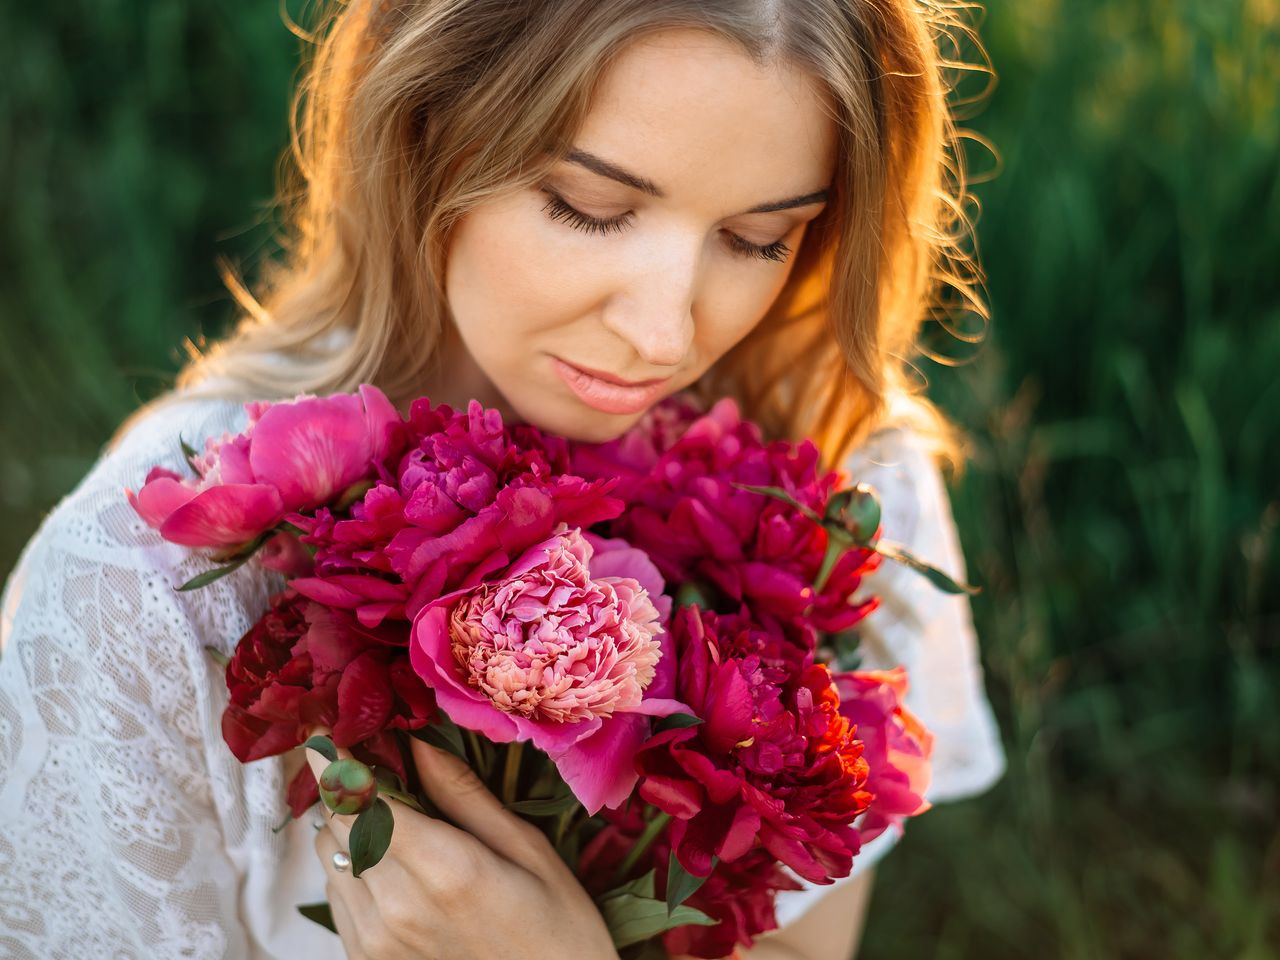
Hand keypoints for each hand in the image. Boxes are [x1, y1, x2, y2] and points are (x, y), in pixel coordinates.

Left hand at [304, 732, 620, 959]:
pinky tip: (396, 863)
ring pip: (331, 857)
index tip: (327, 727)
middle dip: (348, 786)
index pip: (361, 799)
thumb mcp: (528, 849)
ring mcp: (376, 941)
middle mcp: (397, 907)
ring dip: (349, 826)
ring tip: (393, 816)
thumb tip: (416, 742)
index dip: (335, 760)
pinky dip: (354, 866)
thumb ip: (464, 794)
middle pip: (337, 823)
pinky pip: (338, 895)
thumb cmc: (557, 927)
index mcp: (444, 869)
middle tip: (376, 762)